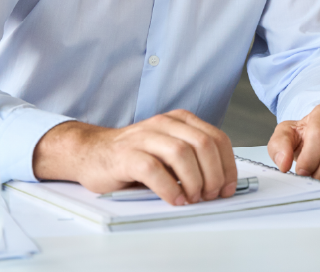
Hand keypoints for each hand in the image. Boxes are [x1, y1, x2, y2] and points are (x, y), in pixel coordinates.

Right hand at [32, 110, 236, 205]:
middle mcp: (164, 123)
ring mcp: (144, 137)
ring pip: (181, 153)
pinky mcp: (126, 155)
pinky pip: (153, 169)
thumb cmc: (133, 156)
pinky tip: (175, 199)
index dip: (228, 165)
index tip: (228, 187)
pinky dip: (169, 187)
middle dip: (214, 174)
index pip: (216, 138)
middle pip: (203, 144)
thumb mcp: (168, 150)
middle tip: (211, 195)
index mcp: (179, 120)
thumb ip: (191, 158)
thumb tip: (220, 184)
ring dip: (194, 181)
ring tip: (193, 198)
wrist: (91, 153)